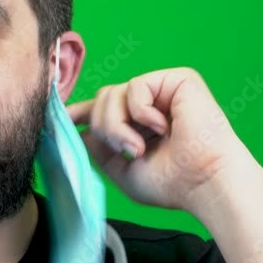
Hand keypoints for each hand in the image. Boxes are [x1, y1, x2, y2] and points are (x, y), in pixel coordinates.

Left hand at [66, 67, 254, 213]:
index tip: (59, 118)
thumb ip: (97, 147)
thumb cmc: (171, 182)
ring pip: (111, 93)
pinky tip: (162, 127)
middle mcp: (149, 104)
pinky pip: (135, 87)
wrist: (203, 183)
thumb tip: (77, 128)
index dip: (79, 111)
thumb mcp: (120, 169)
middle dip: (103, 127)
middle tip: (126, 150)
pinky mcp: (176, 79)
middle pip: (101, 99)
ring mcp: (162, 90)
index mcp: (137, 124)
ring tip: (139, 147)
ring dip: (117, 125)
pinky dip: (141, 112)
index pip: (102, 108)